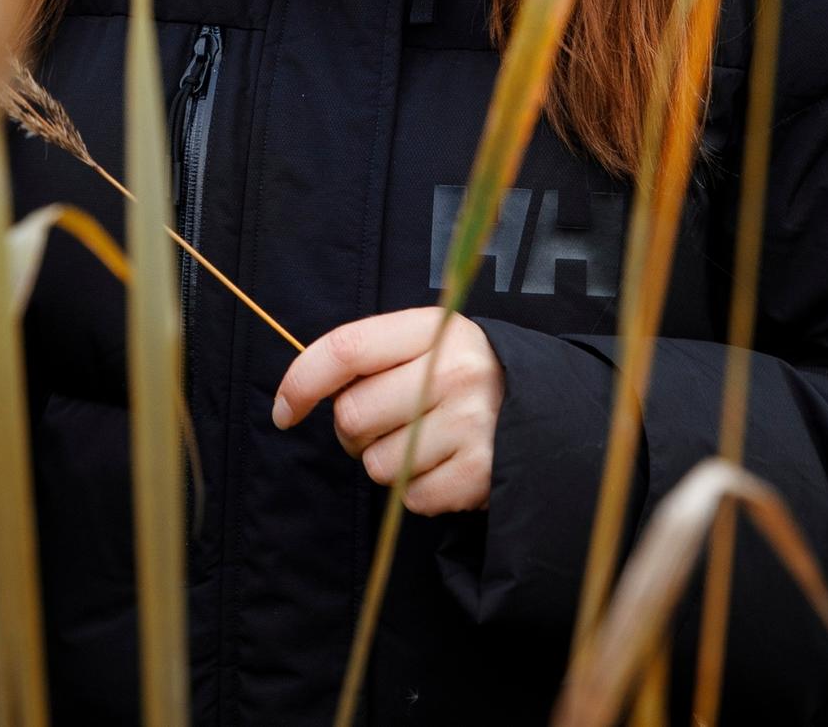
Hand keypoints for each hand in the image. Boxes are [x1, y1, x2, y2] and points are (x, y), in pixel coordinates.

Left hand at [271, 308, 503, 514]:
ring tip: (424, 442)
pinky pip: (410, 498)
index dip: (302, 381)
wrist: (544, 410)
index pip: (346, 349)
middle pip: (352, 415)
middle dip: (354, 429)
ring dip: (387, 461)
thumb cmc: (463, 374)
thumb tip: (301, 393)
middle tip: (385, 423)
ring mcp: (469, 424)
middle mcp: (453, 371)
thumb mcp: (428, 342)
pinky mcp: (479, 475)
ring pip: (377, 464)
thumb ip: (372, 356)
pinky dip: (418, 490)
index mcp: (433, 328)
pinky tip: (445, 466)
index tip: (284, 410)